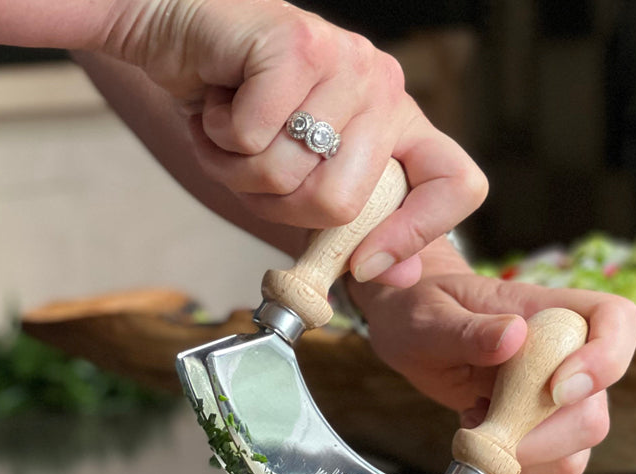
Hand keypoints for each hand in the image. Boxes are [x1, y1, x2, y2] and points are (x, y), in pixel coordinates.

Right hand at [101, 0, 486, 285]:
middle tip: (250, 165)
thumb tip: (396, 275)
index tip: (363, 262)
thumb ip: (346, 222)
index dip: (418, 233)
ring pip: (287, 173)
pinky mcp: (299, 45)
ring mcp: (345, 61)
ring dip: (234, 168)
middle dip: (274, 203)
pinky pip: (251, 137)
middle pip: (342, 204)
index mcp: (395, 121)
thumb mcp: (295, 175)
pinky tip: (216, 105)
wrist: (177, 36)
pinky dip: (215, 135)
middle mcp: (381, 87)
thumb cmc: (235, 106)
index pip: (457, 184)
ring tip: (228, 131)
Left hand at [347, 240, 635, 473]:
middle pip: (594, 408)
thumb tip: (513, 336)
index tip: (556, 390)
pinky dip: (519, 468)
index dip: (606, 360)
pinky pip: (557, 463)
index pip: (618, 321)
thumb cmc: (421, 312)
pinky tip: (484, 441)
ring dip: (526, 456)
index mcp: (549, 310)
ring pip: (580, 444)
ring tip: (476, 429)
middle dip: (538, 435)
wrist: (412, 332)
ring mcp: (558, 394)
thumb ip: (467, 330)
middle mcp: (566, 352)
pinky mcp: (542, 426)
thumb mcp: (428, 317)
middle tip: (484, 427)